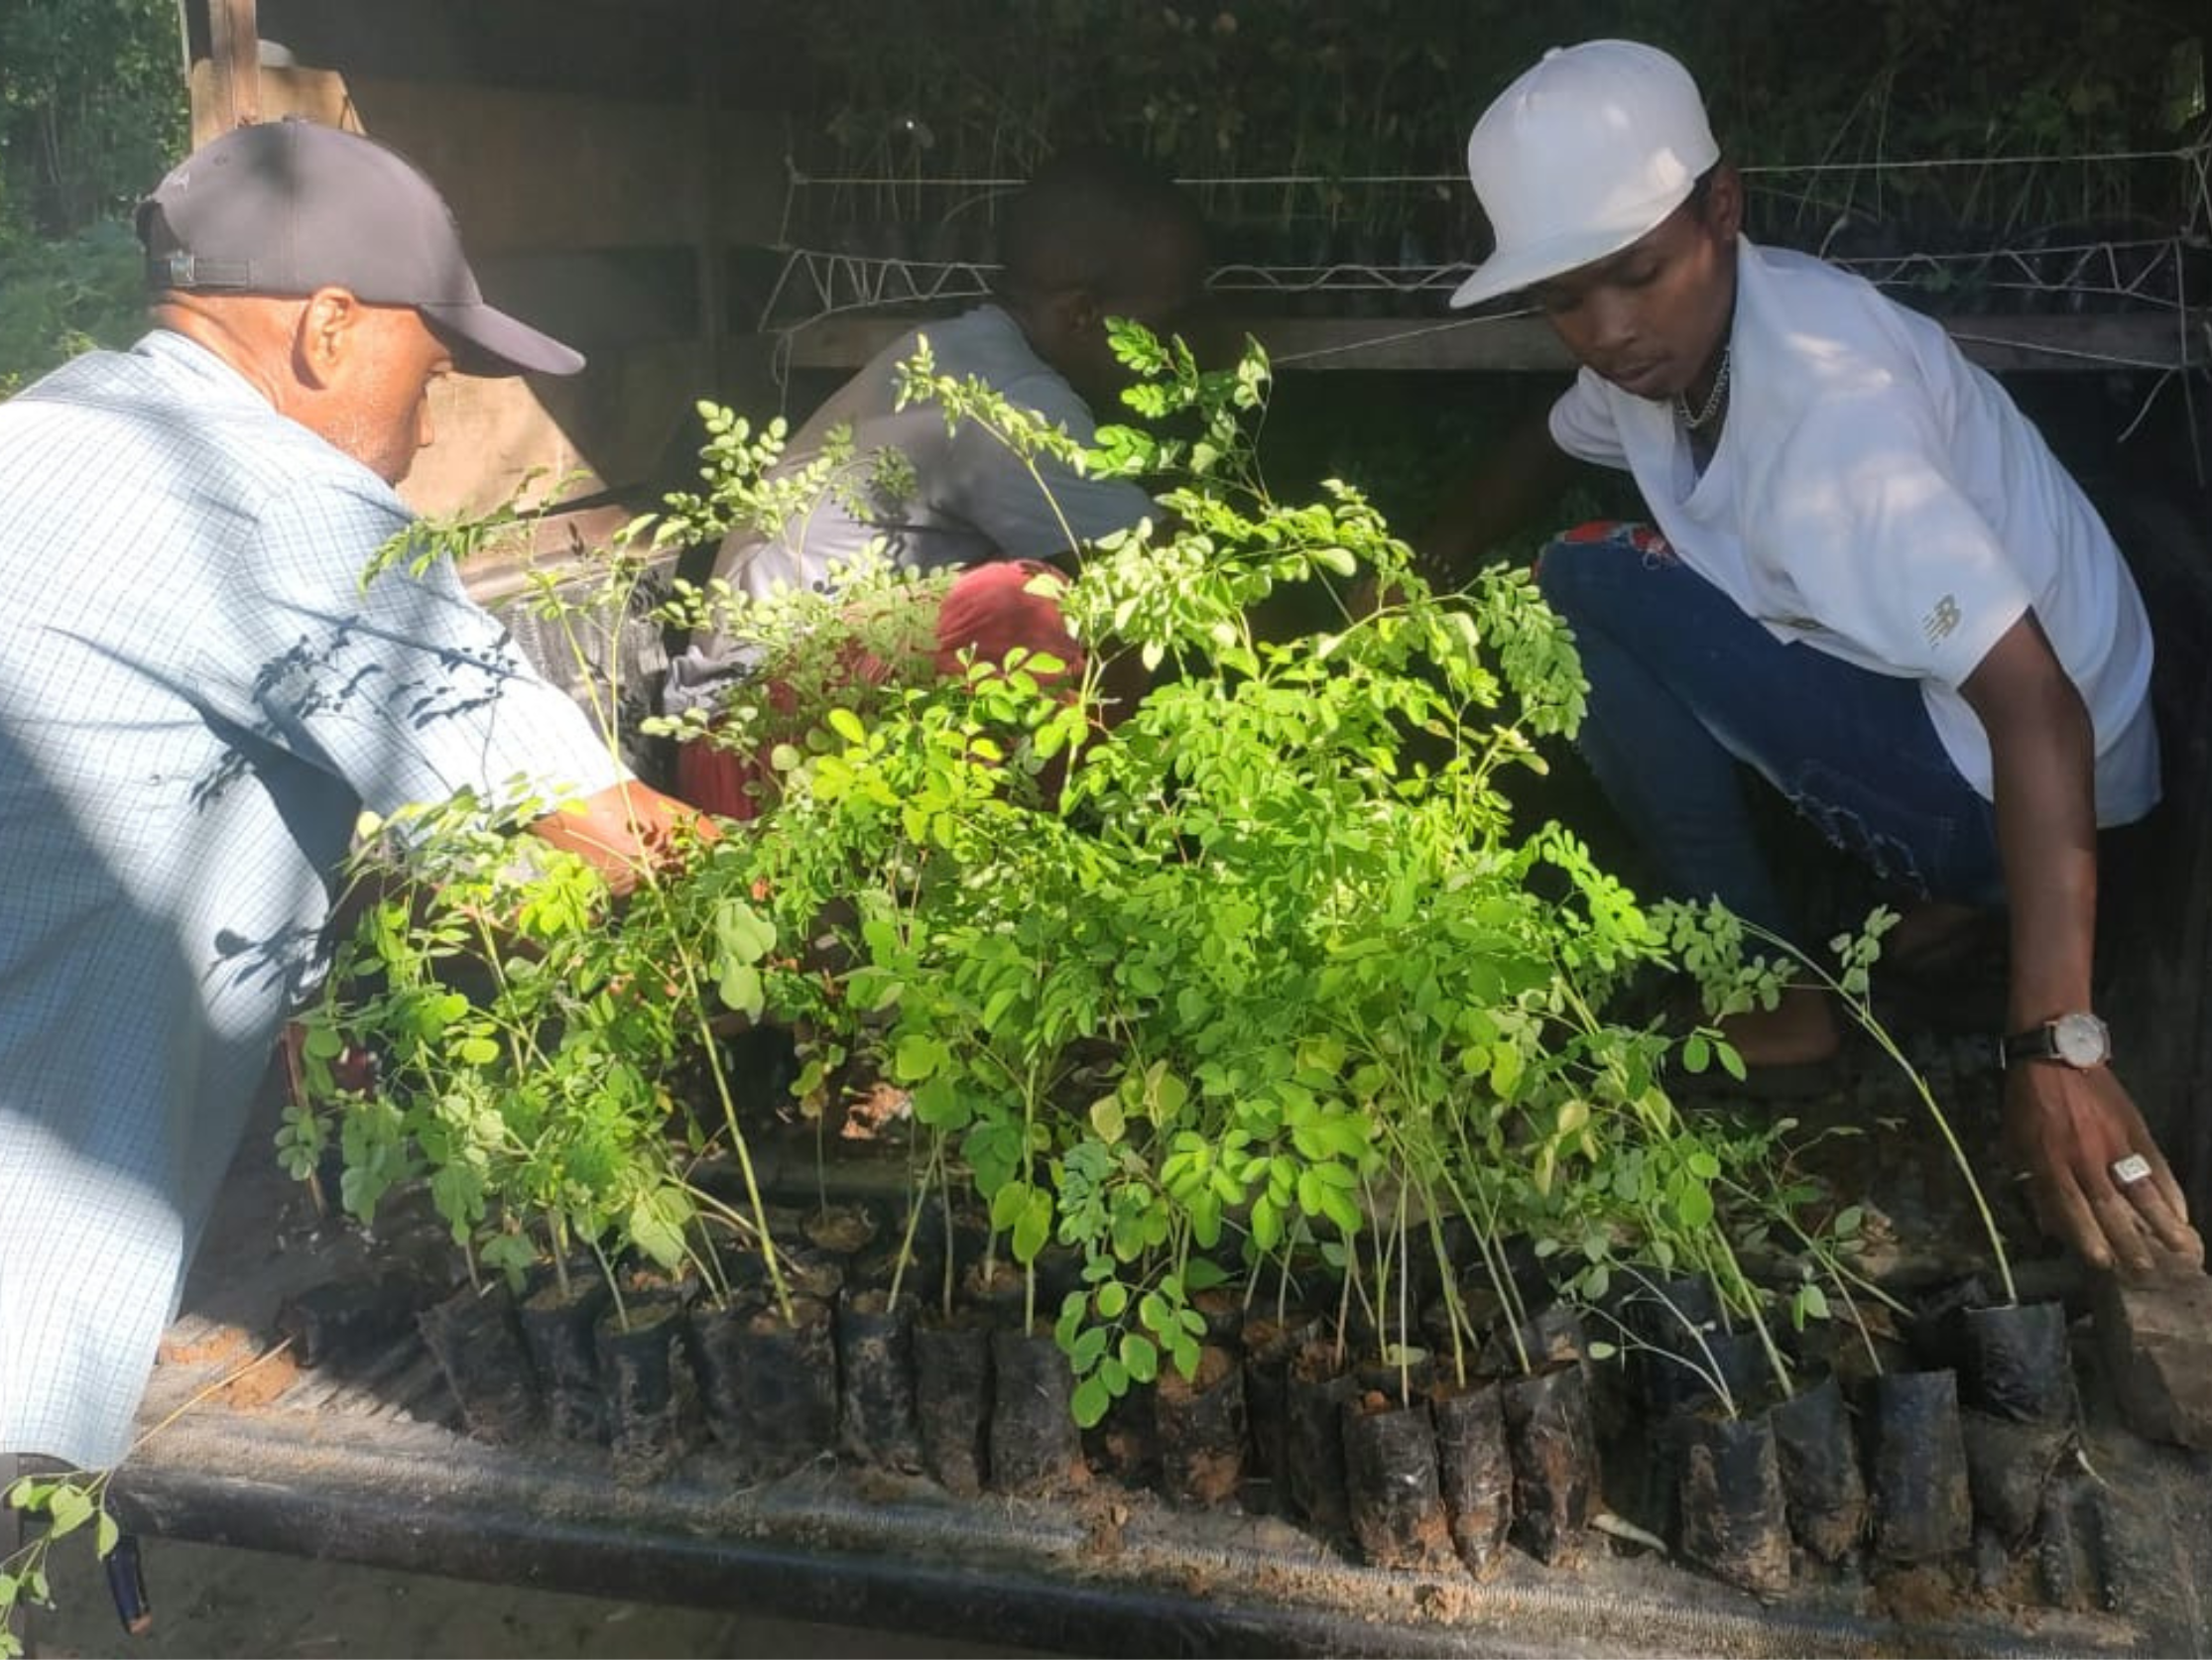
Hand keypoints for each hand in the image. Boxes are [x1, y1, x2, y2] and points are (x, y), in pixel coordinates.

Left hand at [2002, 1062, 2202, 1276]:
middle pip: (2110, 1206)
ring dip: (2163, 1222)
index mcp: (2049, 1160)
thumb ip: (2034, 1184)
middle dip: (2130, 1241)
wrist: (2055, 1055)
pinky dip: (2171, 1189)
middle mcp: (2083, 1156)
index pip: (2070, 1205)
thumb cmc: (2028, 1102)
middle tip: (2147, 1270)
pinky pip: (2157, 1164)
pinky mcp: (2135, 1129)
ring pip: (2141, 1189)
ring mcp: (2113, 1142)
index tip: (2103, 1263)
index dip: (2086, 1235)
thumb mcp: (2014, 1142)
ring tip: (2182, 1250)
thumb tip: (2050, 1226)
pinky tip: (2181, 1212)